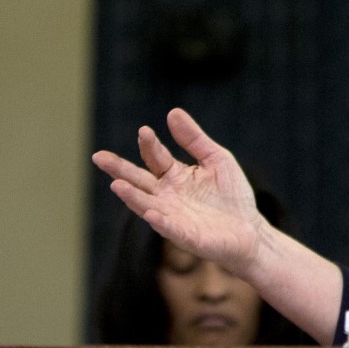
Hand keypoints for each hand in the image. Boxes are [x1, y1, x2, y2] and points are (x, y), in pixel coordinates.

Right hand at [92, 109, 271, 274]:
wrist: (250, 229)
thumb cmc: (231, 194)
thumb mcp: (216, 159)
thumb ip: (195, 139)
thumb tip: (172, 112)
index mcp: (174, 176)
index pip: (155, 157)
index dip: (149, 145)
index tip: (144, 131)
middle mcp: (166, 196)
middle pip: (138, 181)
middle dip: (119, 170)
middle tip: (99, 156)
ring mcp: (172, 216)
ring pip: (146, 205)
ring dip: (132, 196)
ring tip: (116, 185)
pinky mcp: (185, 235)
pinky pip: (169, 228)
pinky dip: (159, 221)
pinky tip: (150, 213)